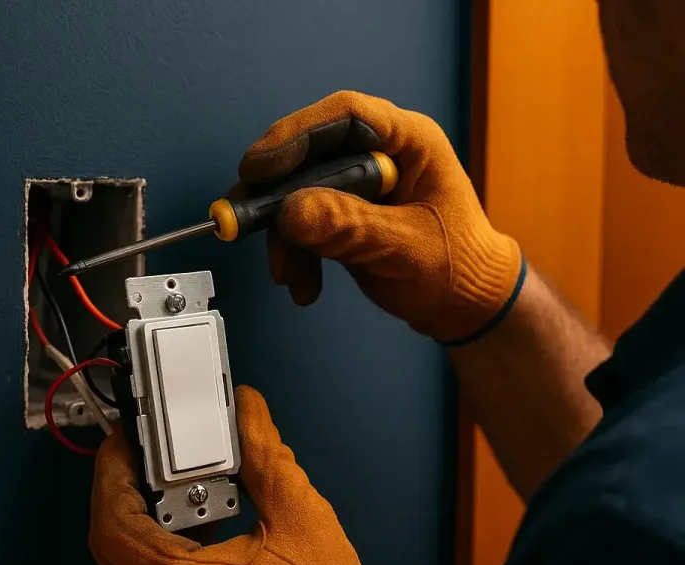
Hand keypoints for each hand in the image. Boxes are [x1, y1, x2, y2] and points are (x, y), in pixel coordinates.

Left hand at [89, 385, 396, 564]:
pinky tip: (197, 520)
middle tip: (140, 454)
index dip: (110, 474)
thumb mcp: (297, 515)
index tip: (124, 441)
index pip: (113, 523)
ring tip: (167, 479)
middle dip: (118, 492)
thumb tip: (247, 409)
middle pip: (111, 545)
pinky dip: (159, 544)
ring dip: (139, 518)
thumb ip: (265, 454)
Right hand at [239, 90, 522, 342]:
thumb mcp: (405, 248)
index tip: (259, 168)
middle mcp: (379, 156)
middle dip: (276, 197)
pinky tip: (303, 285)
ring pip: (300, 195)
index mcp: (409, 142)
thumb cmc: (457, 268)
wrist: (463, 305)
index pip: (345, 117)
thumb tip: (291, 212)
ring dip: (284, 238)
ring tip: (287, 275)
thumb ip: (350, 228)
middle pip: (311, 156)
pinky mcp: (344, 216)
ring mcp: (359, 188)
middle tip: (243, 221)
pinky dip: (296, 255)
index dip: (296, 136)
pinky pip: (305, 225)